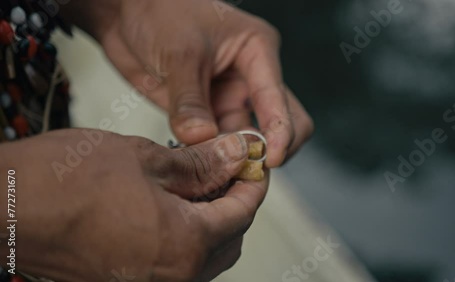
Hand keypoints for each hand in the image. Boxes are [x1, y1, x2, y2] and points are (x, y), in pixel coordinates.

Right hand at [0, 129, 267, 280]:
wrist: (4, 208)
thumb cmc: (67, 178)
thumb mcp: (147, 158)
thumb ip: (202, 162)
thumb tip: (238, 154)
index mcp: (184, 245)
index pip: (243, 213)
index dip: (253, 183)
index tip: (252, 161)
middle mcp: (173, 278)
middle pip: (229, 240)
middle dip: (236, 203)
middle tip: (228, 169)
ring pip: (206, 257)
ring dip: (213, 222)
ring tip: (200, 184)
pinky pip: (177, 265)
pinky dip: (187, 237)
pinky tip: (173, 207)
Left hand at [89, 0, 312, 166]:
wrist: (128, 13)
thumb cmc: (161, 11)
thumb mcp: (179, 52)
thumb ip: (189, 100)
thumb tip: (202, 138)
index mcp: (258, 51)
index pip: (279, 99)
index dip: (281, 132)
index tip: (270, 159)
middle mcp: (250, 78)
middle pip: (281, 122)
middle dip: (271, 149)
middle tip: (249, 170)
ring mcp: (228, 98)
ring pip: (248, 138)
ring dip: (237, 157)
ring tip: (220, 173)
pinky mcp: (206, 113)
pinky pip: (219, 143)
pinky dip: (214, 157)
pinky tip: (202, 166)